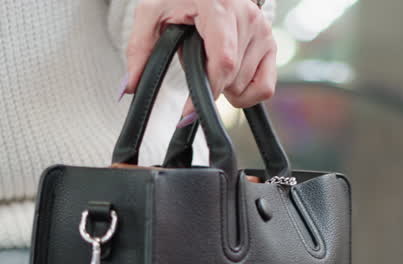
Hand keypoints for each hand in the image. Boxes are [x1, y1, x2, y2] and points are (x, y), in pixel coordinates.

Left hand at [123, 0, 276, 123]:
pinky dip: (245, 92)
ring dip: (223, 85)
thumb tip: (129, 87)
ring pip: (244, 86)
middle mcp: (248, 18)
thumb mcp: (152, 13)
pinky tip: (229, 76)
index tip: (187, 114)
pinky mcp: (272, 44)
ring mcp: (264, 32)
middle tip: (195, 63)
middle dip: (207, 84)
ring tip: (211, 60)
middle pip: (230, 79)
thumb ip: (139, 49)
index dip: (206, 91)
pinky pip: (265, 88)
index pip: (223, 62)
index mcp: (220, 7)